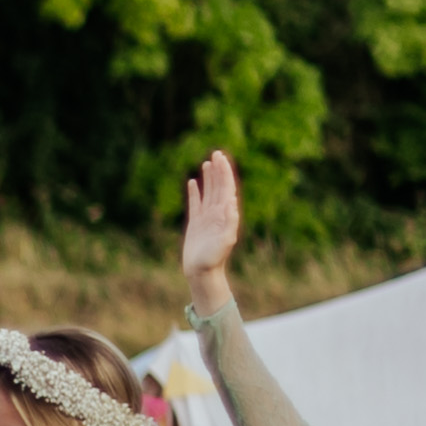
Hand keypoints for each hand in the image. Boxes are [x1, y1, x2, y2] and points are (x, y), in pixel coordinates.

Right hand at [179, 151, 242, 293]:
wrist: (202, 272)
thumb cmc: (213, 259)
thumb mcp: (225, 241)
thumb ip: (230, 222)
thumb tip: (232, 201)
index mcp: (225, 214)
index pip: (227, 188)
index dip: (225, 173)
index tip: (221, 158)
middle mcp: (217, 213)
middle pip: (219, 186)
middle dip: (219, 170)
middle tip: (217, 153)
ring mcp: (206, 218)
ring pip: (208, 192)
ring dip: (209, 177)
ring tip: (207, 163)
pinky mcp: (196, 223)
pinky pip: (195, 203)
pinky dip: (195, 192)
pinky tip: (193, 182)